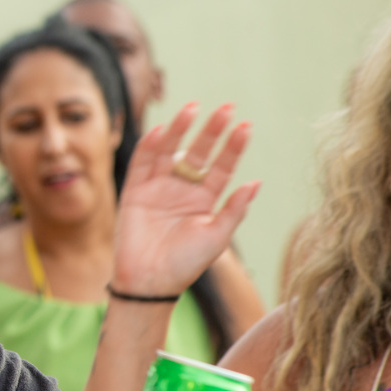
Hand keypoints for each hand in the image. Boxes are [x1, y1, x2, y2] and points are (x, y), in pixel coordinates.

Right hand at [111, 103, 259, 297]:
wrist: (150, 282)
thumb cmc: (186, 264)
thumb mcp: (217, 237)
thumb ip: (234, 210)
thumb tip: (256, 183)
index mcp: (204, 200)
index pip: (221, 166)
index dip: (233, 147)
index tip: (246, 127)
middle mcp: (182, 189)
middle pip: (198, 153)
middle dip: (211, 131)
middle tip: (226, 108)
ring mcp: (158, 188)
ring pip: (170, 151)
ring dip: (180, 130)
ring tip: (193, 108)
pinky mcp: (135, 192)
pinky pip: (142, 164)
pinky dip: (149, 147)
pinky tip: (161, 131)